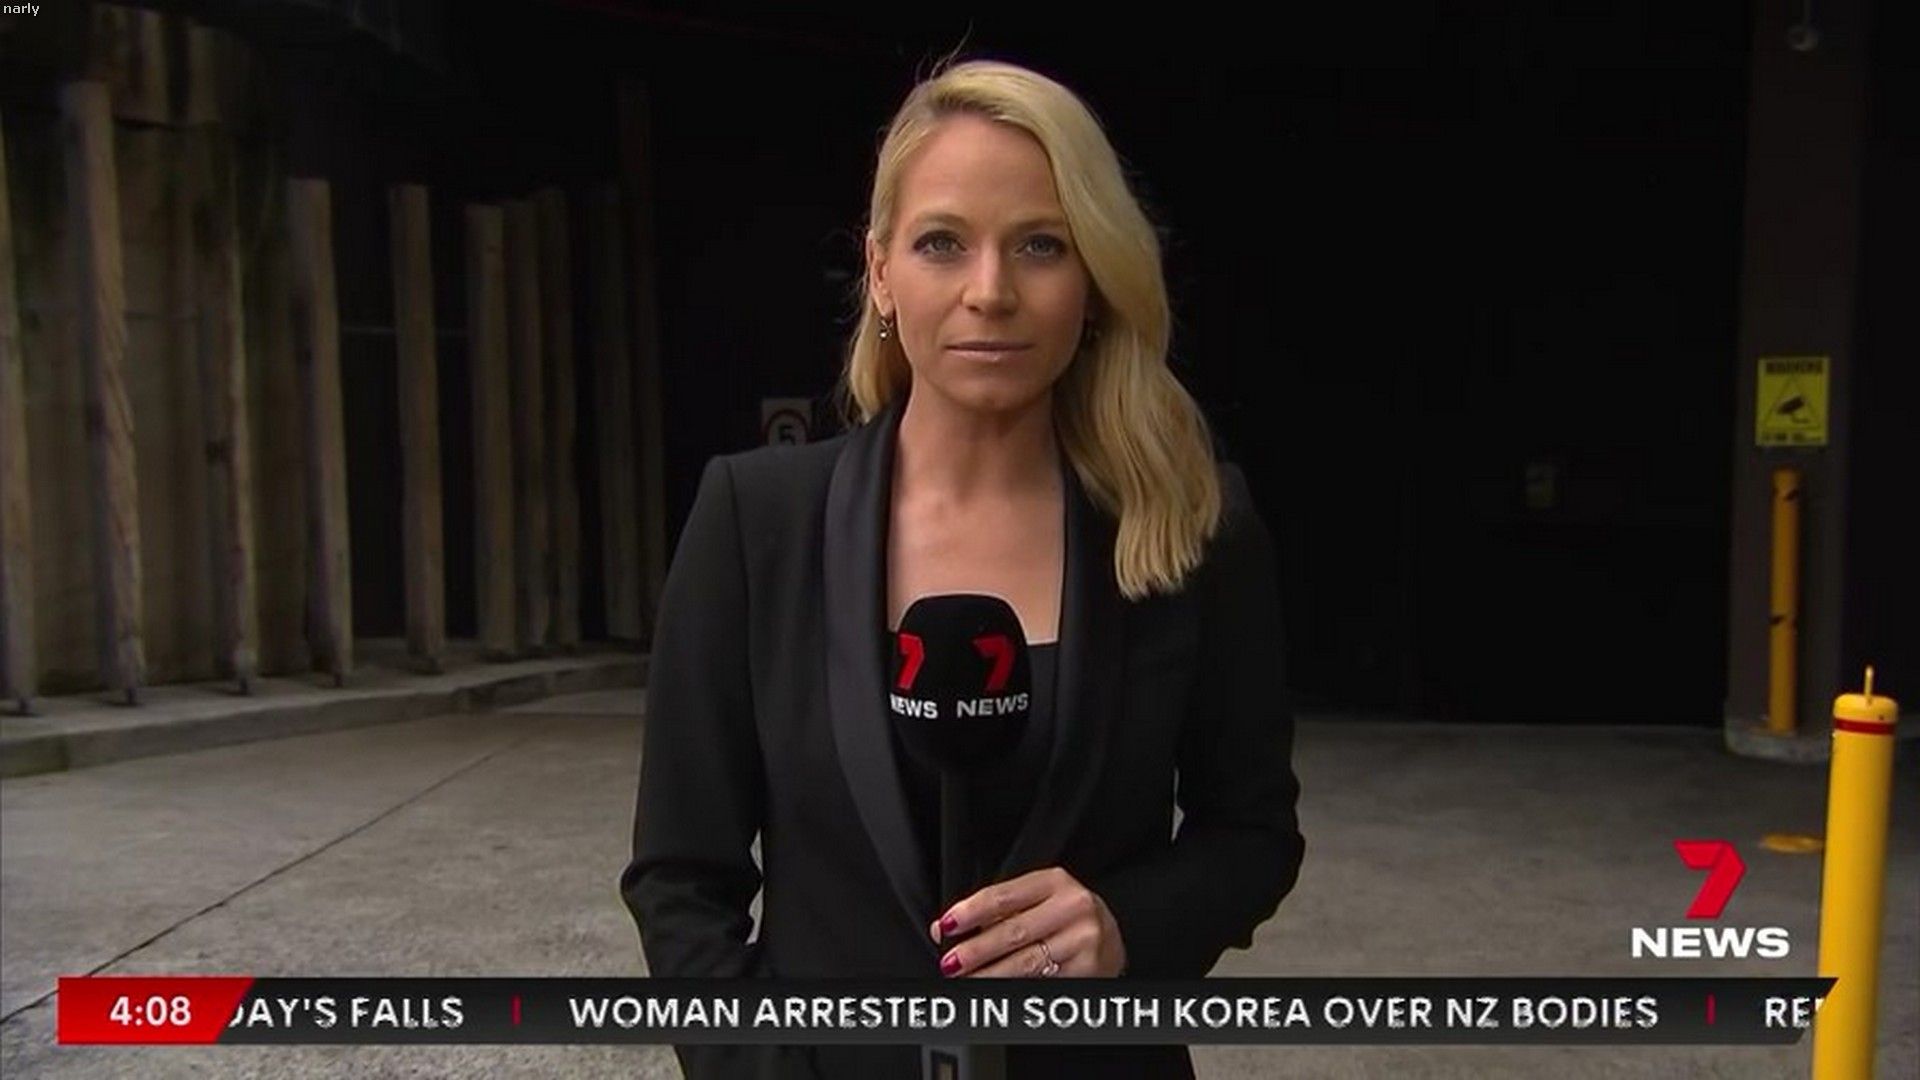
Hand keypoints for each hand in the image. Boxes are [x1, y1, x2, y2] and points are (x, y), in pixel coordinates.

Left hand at [929, 867, 1126, 977]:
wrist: (1113, 936)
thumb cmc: (1065, 915)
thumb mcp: (1038, 899)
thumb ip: (996, 910)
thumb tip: (946, 928)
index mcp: (1054, 881)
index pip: (1003, 897)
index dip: (970, 912)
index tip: (945, 926)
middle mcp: (1073, 906)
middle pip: (1013, 931)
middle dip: (976, 950)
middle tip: (950, 962)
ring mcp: (1084, 938)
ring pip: (1026, 962)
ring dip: (990, 975)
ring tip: (966, 981)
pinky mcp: (1089, 968)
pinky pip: (1044, 981)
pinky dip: (1015, 988)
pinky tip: (998, 990)